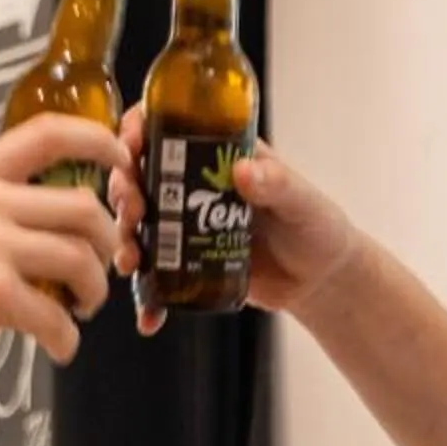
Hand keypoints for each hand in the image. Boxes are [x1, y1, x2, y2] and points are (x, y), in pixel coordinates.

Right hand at [0, 114, 128, 376]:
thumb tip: (54, 211)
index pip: (48, 134)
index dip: (97, 141)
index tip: (121, 158)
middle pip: (84, 206)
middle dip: (108, 241)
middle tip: (102, 264)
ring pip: (81, 260)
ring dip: (95, 290)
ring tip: (80, 307)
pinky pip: (57, 316)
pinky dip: (67, 337)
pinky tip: (57, 344)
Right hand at [107, 106, 359, 335]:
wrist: (322, 280)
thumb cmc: (317, 226)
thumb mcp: (302, 200)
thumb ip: (278, 183)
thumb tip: (244, 171)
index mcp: (218, 154)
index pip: (167, 128)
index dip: (140, 129)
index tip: (130, 146)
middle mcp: (193, 185)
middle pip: (140, 176)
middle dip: (124, 189)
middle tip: (133, 209)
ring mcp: (185, 226)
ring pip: (138, 225)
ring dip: (125, 240)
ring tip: (130, 260)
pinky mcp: (187, 264)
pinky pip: (156, 277)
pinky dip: (147, 297)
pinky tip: (148, 317)